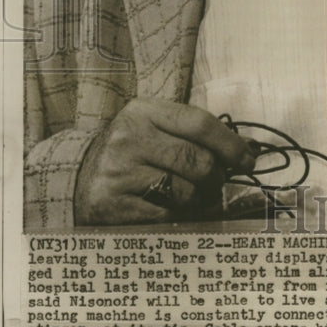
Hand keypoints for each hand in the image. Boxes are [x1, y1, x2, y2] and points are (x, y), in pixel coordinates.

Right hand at [74, 98, 255, 224]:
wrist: (76, 178)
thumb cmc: (132, 151)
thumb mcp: (157, 128)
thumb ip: (197, 134)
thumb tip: (250, 150)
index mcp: (144, 111)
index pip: (200, 123)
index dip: (231, 144)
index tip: (248, 160)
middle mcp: (128, 137)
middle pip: (198, 161)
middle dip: (217, 176)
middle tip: (216, 182)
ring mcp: (118, 172)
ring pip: (186, 191)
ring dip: (200, 199)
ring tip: (193, 196)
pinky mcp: (112, 205)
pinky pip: (166, 215)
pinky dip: (178, 215)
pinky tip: (171, 208)